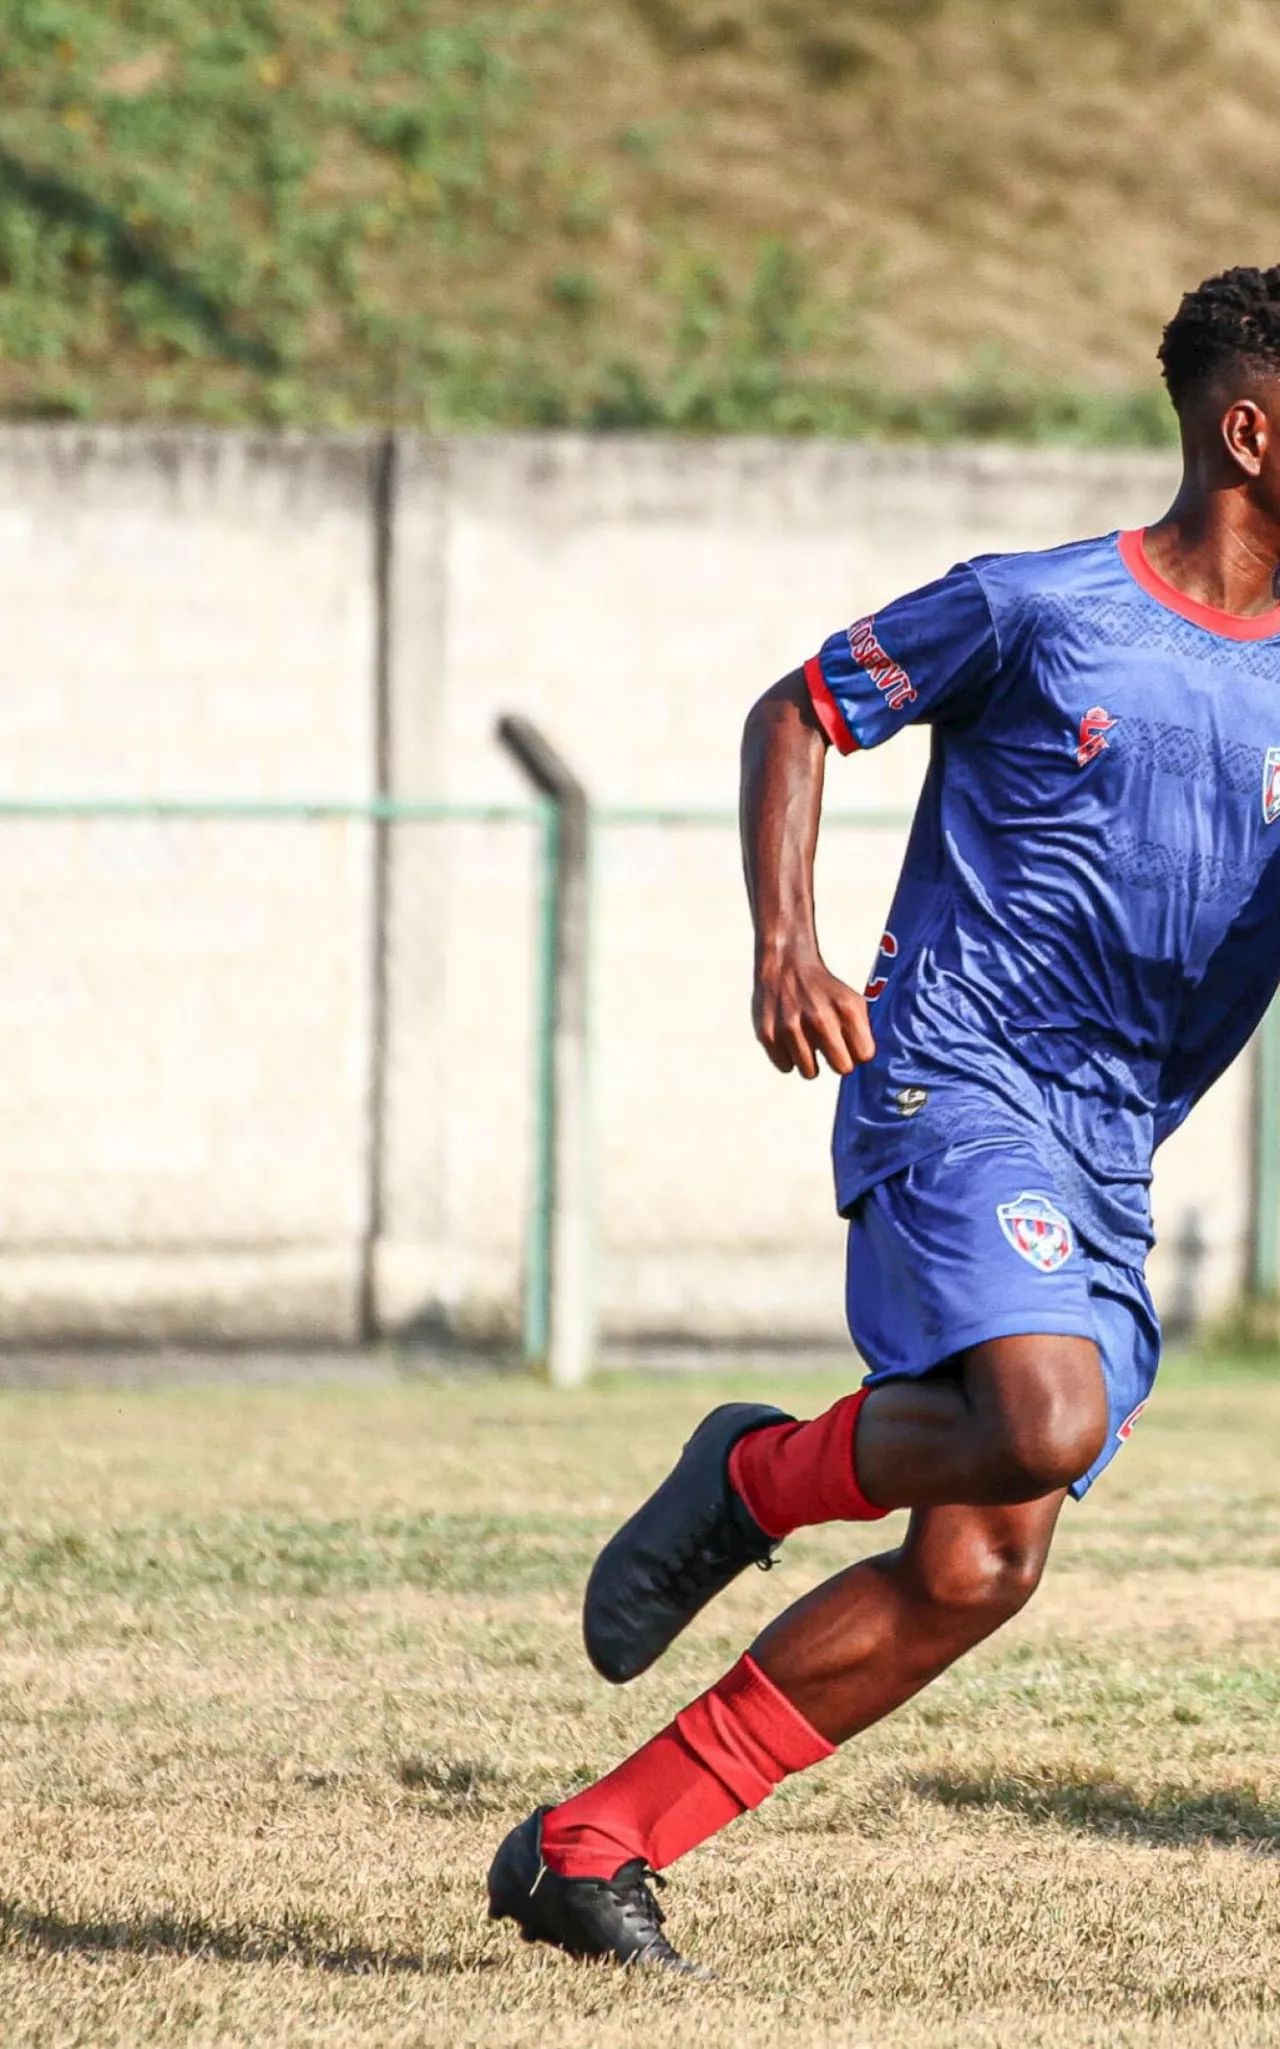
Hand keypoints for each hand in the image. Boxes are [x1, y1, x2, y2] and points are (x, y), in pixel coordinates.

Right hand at [753, 948, 876, 1078]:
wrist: (786, 963)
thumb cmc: (823, 989)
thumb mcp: (852, 1000)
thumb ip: (862, 1031)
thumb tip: (862, 1063)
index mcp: (847, 1009)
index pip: (864, 1055)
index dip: (857, 1053)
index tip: (850, 1045)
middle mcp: (820, 1018)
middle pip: (842, 1067)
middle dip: (838, 1062)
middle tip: (830, 1049)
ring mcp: (792, 1027)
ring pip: (811, 1073)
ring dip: (810, 1062)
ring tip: (806, 1041)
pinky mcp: (768, 1034)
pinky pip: (786, 1067)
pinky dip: (788, 1057)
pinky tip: (789, 1038)